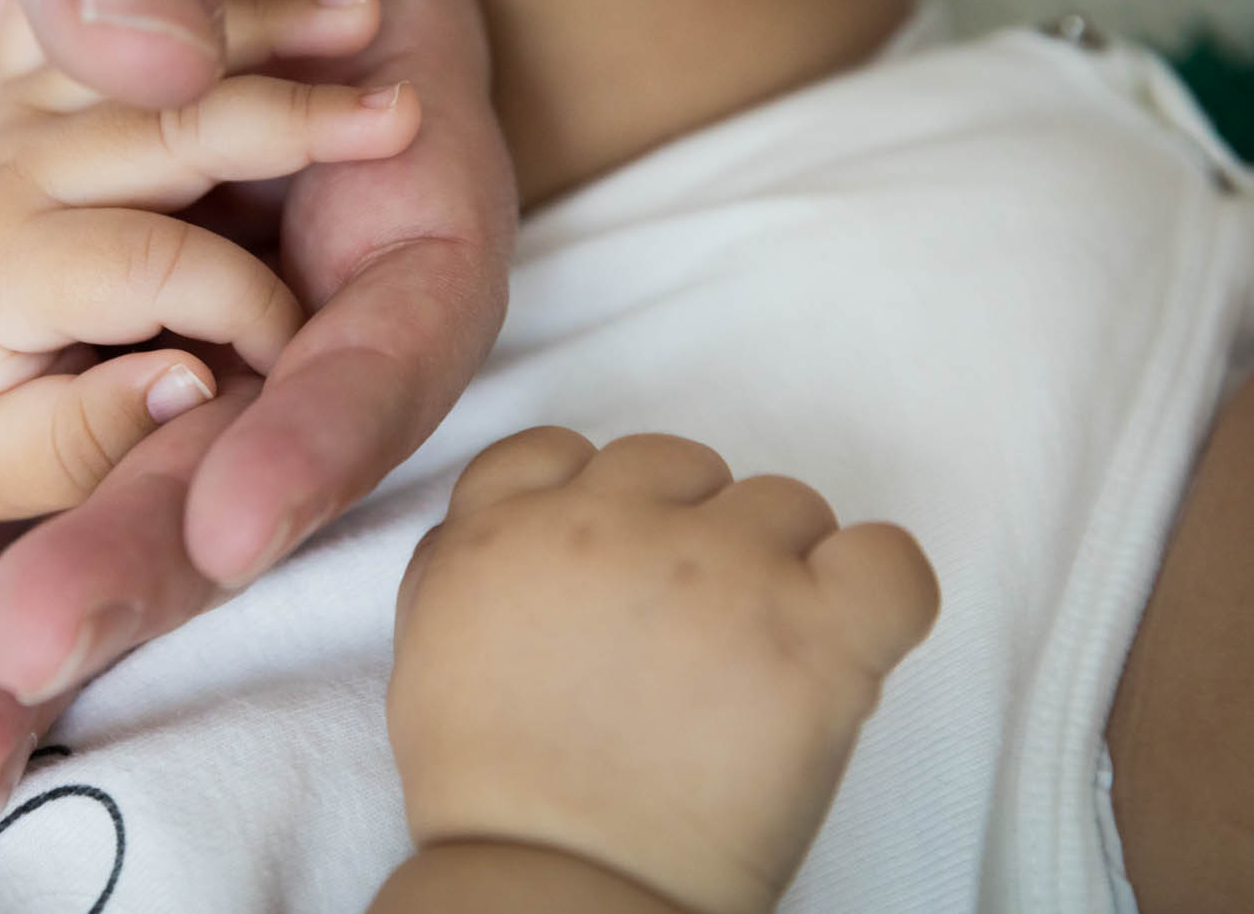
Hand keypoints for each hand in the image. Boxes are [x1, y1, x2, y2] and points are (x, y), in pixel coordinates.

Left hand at [0, 0, 513, 836]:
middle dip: (169, 542)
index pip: (411, 272)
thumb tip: (142, 51)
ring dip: (65, 582)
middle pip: (276, 399)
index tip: (230, 516)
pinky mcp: (63, 274)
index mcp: (377, 62)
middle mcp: (298, 184)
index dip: (342, 407)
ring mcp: (181, 239)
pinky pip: (44, 419)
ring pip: (160, 440)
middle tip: (36, 660)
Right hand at [388, 428, 937, 913]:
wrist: (555, 884)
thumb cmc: (493, 792)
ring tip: (758, 658)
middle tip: (688, 630)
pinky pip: (887, 558)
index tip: (614, 563)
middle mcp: (608, 523)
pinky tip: (848, 641)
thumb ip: (475, 556)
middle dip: (690, 534)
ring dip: (779, 566)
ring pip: (784, 502)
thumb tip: (531, 529)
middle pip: (679, 465)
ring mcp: (717, 569)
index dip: (596, 504)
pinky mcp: (811, 632)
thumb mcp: (431, 640)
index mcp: (506, 527)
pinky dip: (877, 588)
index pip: (561, 449)